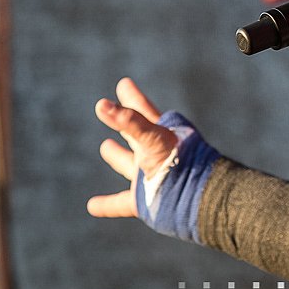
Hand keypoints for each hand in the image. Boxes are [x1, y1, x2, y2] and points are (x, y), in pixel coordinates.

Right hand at [87, 77, 178, 218]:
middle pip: (137, 133)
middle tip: (111, 109)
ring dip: (117, 156)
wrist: (196, 197)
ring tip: (105, 147)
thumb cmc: (179, 161)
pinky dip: (106, 205)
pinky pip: (121, 203)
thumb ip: (128, 121)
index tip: (124, 83)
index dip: (132, 97)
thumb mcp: (152, 137)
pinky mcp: (145, 201)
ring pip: (129, 164)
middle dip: (125, 121)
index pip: (143, 111)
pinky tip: (91, 205)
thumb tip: (101, 104)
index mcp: (160, 135)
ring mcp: (151, 176)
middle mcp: (155, 153)